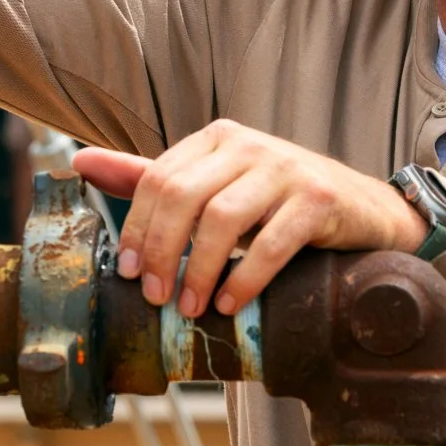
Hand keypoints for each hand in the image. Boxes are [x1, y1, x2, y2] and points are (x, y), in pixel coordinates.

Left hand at [73, 121, 426, 319]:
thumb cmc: (280, 204)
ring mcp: (287, 169)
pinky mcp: (319, 198)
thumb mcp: (216, 187)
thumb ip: (154, 177)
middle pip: (183, 195)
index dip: (136, 228)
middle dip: (160, 252)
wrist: (366, 210)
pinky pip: (273, 241)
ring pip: (223, 218)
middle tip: (154, 297)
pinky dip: (247, 278)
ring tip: (190, 306)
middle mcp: (249, 145)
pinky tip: (232, 304)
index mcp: (217, 139)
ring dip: (200, 270)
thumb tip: (80, 161)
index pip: (158, 178)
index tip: (128, 274)